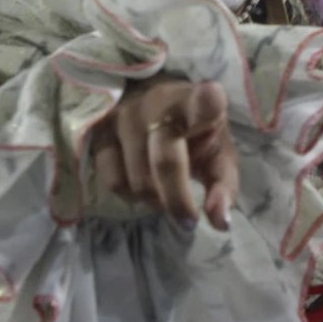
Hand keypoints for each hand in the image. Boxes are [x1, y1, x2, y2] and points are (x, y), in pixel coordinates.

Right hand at [91, 78, 238, 231]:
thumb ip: (223, 187)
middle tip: (188, 221)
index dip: (206, 102)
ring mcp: (125, 115)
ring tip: (165, 195)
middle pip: (166, 162)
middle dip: (178, 202)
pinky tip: (140, 185)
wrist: (154, 105)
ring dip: (154, 200)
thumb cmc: (194, 132)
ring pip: (138, 179)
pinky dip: (130, 195)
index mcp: (195, 102)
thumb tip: (220, 222)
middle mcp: (158, 102)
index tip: (212, 100)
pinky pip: (113, 180)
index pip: (202, 99)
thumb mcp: (217, 155)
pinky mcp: (100, 130)